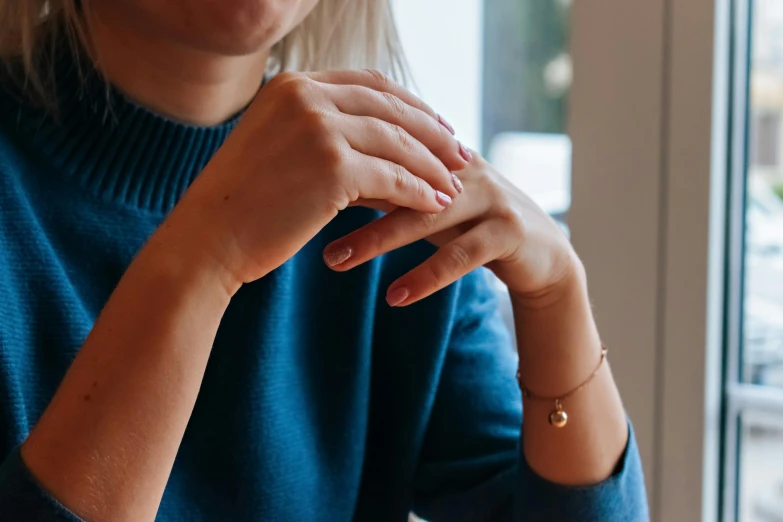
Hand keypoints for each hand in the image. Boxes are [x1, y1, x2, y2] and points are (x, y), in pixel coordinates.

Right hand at [163, 70, 468, 290]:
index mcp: (292, 86)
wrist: (208, 238)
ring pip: (397, 143)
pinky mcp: (332, 167)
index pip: (369, 85)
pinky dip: (420, 191)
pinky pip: (393, 178)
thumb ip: (326, 136)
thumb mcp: (280, 150)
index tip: (436, 126)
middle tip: (460, 153)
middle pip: (391, 107)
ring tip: (455, 184)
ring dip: (432, 166)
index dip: (409, 105)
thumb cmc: (243, 204)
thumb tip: (386, 151)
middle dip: (431, 132)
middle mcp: (306, 96)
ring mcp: (319, 128)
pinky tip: (437, 204)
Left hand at [321, 151, 581, 307]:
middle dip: (349, 196)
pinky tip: (394, 297)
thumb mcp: (427, 202)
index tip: (291, 177)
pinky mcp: (510, 232)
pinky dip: (426, 276)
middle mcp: (464, 167)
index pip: (387, 144)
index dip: (342, 158)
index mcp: (439, 152)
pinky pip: (461, 256)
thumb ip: (385, 187)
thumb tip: (322, 178)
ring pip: (426, 215)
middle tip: (303, 218)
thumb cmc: (471, 224)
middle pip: (399, 174)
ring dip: (378, 239)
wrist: (541, 253)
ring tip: (336, 260)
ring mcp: (490, 197)